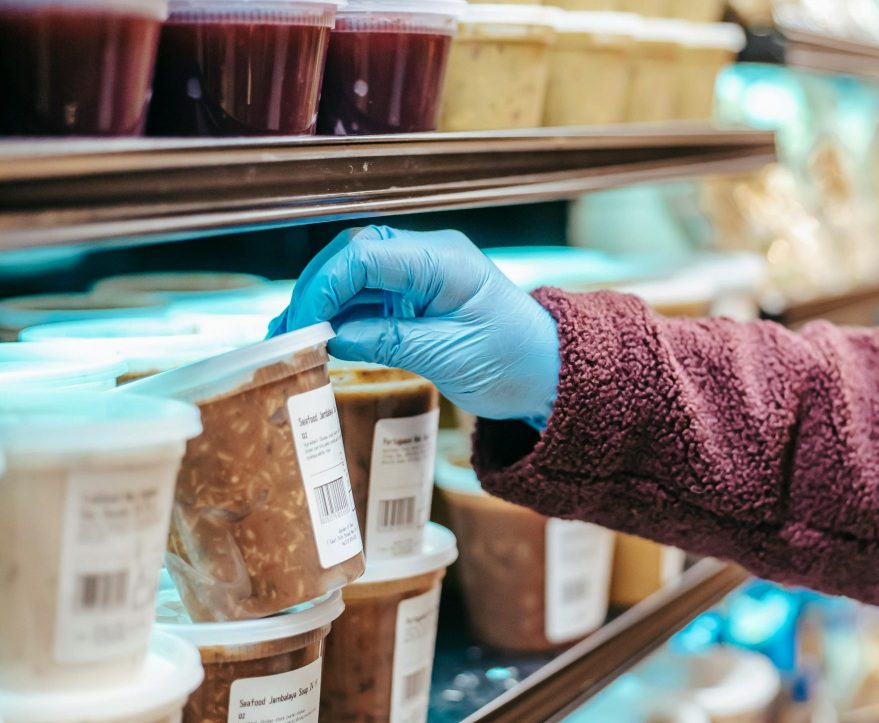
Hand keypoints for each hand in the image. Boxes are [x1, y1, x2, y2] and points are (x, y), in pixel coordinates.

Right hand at [271, 226, 559, 427]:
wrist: (548, 372)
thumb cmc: (515, 360)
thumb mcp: (451, 357)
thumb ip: (389, 341)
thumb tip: (333, 338)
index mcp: (445, 261)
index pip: (366, 256)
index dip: (324, 287)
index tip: (303, 326)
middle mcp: (430, 258)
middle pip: (353, 255)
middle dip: (315, 290)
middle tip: (288, 332)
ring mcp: (422, 275)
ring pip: (355, 275)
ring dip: (322, 303)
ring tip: (291, 338)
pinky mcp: (416, 297)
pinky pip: (368, 296)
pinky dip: (340, 315)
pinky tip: (318, 338)